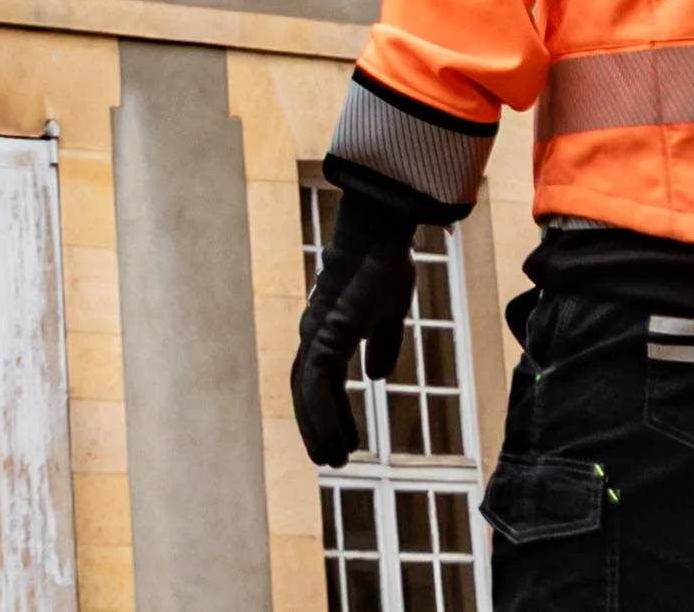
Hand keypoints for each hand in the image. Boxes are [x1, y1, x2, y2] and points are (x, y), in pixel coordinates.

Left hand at [289, 184, 419, 470]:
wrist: (380, 233)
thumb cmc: (384, 265)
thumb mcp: (388, 314)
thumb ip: (381, 343)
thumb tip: (375, 376)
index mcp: (328, 331)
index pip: (320, 380)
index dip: (330, 411)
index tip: (344, 441)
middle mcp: (314, 335)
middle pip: (305, 391)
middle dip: (316, 426)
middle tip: (331, 460)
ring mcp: (315, 336)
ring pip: (307, 394)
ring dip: (318, 429)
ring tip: (334, 460)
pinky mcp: (323, 336)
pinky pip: (317, 386)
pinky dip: (324, 416)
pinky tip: (340, 439)